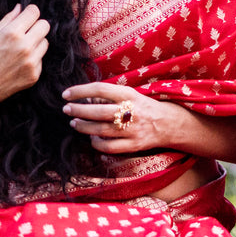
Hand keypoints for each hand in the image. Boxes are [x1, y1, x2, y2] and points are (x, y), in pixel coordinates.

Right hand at [0, 4, 50, 122]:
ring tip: (19, 50)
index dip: (30, 13)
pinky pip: (41, 60)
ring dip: (36, 43)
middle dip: (36, 26)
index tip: (26, 17)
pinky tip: (17, 64)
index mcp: (11, 33)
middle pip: (45, 26)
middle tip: (25, 32)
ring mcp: (31, 63)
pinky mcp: (34, 76)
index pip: (35, 12)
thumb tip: (21, 7)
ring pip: (45, 43)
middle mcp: (25, 47)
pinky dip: (33, 59)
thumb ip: (8, 20)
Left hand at [61, 82, 185, 154]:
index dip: (80, 91)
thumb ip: (110, 96)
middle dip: (78, 110)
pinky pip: (110, 147)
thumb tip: (84, 98)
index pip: (100, 89)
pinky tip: (92, 139)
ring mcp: (133, 130)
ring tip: (74, 122)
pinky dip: (97, 144)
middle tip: (66, 109)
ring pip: (102, 130)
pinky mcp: (134, 145)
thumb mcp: (131, 95)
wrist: (169, 124)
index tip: (66, 94)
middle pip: (99, 111)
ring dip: (84, 127)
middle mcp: (131, 111)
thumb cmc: (144, 107)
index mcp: (129, 95)